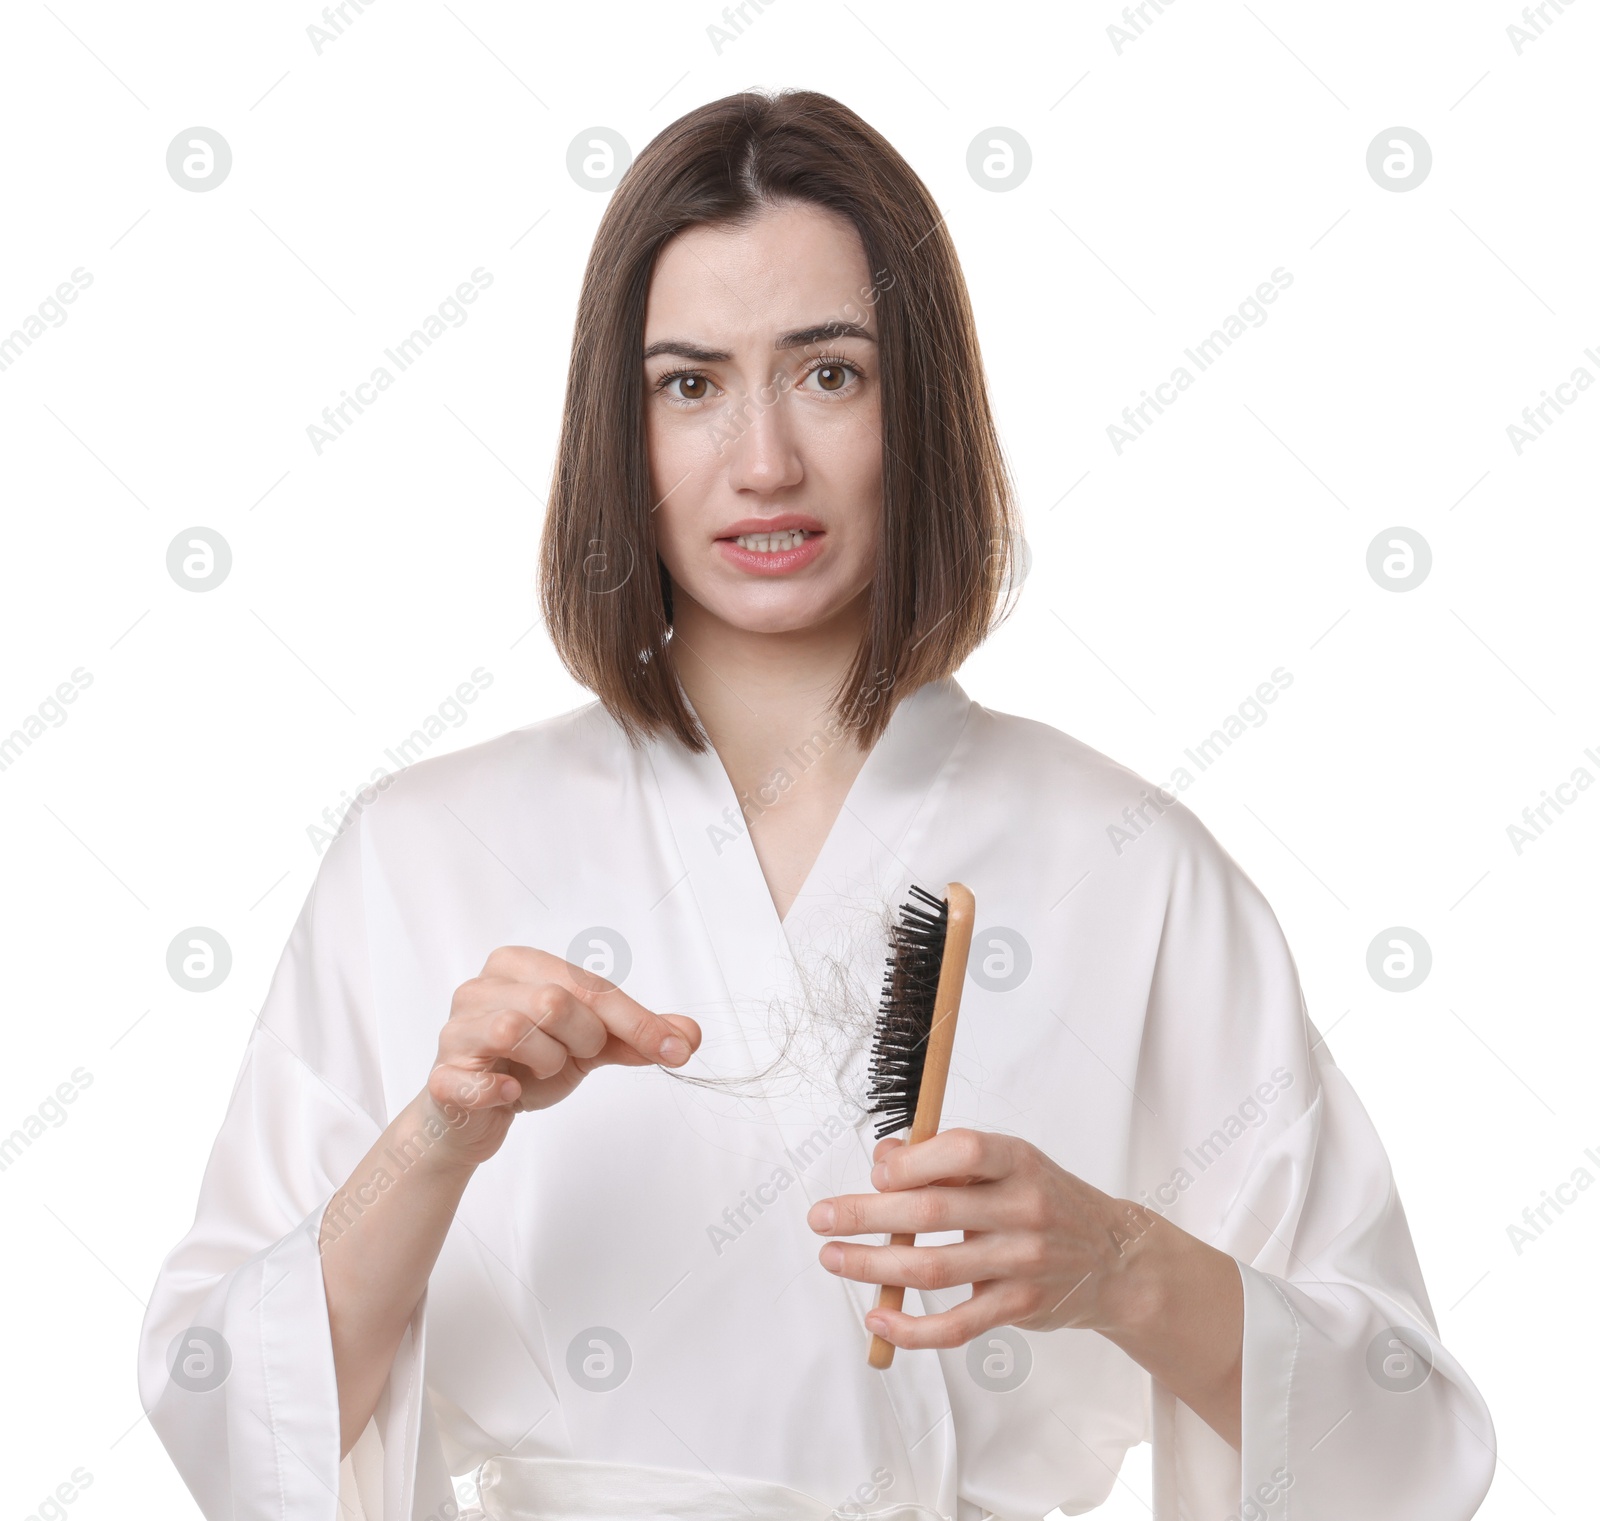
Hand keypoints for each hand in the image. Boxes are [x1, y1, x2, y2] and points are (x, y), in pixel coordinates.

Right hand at [424, 945, 701, 1167]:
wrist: (472, 1119)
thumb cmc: (527, 1067)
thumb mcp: (589, 1046)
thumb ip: (636, 1036)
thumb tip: (688, 1035)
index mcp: (520, 965)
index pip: (589, 985)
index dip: (638, 1020)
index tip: (677, 1049)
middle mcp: (482, 986)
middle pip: (554, 1000)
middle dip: (584, 1038)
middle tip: (577, 1056)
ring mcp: (455, 1029)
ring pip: (516, 1029)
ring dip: (547, 1062)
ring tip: (540, 1071)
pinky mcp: (441, 1075)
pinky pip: (473, 1079)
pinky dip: (500, 1089)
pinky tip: (511, 1093)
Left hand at [806, 1128, 1154, 1349]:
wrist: (1115, 1258)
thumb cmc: (1047, 1200)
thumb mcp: (1010, 1162)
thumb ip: (948, 1157)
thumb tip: (884, 1159)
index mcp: (1018, 1161)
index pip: (961, 1151)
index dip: (909, 1161)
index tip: (875, 1173)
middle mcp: (1023, 1208)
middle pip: (931, 1210)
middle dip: (865, 1214)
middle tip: (822, 1218)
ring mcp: (1022, 1262)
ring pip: (932, 1268)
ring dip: (872, 1265)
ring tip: (834, 1259)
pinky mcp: (1018, 1307)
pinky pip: (956, 1325)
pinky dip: (911, 1328)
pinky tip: (878, 1318)